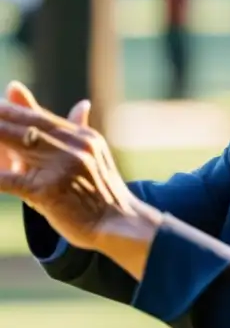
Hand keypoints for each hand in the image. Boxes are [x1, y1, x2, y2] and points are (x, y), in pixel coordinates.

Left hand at [0, 81, 139, 249]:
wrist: (121, 224)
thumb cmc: (103, 192)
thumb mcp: (94, 156)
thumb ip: (79, 130)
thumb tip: (82, 104)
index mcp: (83, 137)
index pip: (40, 117)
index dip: (11, 109)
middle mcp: (75, 146)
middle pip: (26, 126)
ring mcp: (63, 167)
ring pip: (16, 144)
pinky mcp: (49, 190)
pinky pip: (10, 179)